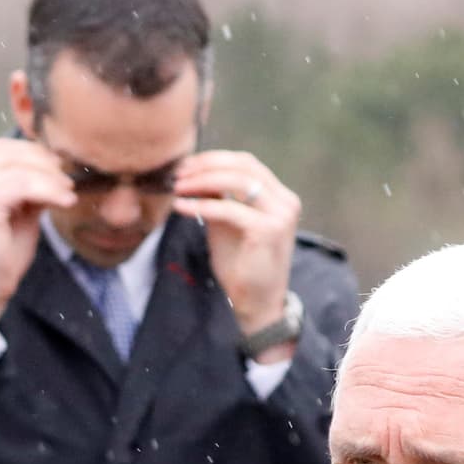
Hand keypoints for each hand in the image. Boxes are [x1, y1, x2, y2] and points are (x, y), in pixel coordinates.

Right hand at [0, 133, 76, 332]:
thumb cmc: (1, 257)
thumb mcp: (20, 213)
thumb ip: (30, 188)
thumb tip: (56, 167)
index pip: (4, 150)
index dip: (36, 154)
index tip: (62, 171)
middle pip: (9, 151)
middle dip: (44, 162)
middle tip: (69, 182)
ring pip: (18, 168)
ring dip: (50, 179)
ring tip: (68, 195)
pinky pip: (19, 185)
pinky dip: (47, 190)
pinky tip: (63, 202)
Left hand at [168, 151, 303, 356]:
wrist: (255, 303)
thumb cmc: (241, 266)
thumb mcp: (226, 224)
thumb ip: (217, 198)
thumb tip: (192, 175)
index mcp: (278, 196)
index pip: (246, 163)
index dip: (213, 159)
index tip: (185, 165)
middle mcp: (285, 201)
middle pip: (243, 166)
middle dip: (206, 165)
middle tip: (177, 173)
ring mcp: (281, 215)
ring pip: (238, 181)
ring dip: (203, 180)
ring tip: (178, 187)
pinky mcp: (268, 231)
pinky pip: (229, 209)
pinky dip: (202, 206)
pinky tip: (181, 207)